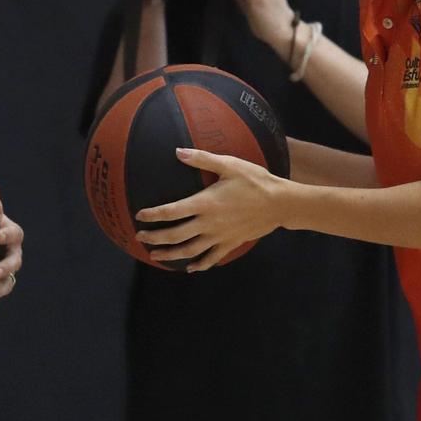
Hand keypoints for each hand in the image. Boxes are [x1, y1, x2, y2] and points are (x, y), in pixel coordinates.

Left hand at [134, 147, 286, 271]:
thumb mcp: (229, 165)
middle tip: (139, 237)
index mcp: (205, 203)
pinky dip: (198, 265)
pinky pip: (211, 258)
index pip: (171, 212)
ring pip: (189, 251)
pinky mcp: (230, 243)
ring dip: (170, 255)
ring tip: (155, 256)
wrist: (280, 203)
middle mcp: (209, 223)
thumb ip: (202, 159)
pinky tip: (189, 268)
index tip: (139, 215)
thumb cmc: (255, 180)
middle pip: (175, 235)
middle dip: (154, 238)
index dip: (152, 215)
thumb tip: (178, 151)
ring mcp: (219, 236)